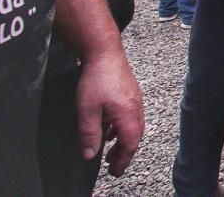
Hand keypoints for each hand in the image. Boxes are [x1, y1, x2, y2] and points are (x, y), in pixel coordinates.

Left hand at [76, 50, 143, 176]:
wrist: (105, 51)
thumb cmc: (97, 78)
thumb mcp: (87, 110)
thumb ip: (89, 134)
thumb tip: (90, 155)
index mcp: (128, 115)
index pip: (130, 145)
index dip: (122, 161)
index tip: (114, 171)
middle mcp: (136, 108)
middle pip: (134, 137)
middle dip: (124, 152)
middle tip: (112, 164)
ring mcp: (135, 99)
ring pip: (133, 126)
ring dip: (122, 140)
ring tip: (110, 148)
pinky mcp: (131, 92)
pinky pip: (130, 115)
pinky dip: (121, 127)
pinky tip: (109, 127)